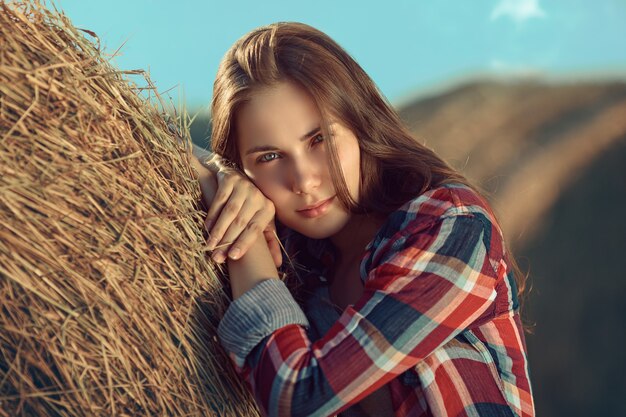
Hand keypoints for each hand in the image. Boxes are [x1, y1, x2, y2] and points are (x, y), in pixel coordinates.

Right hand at [190, 150, 280, 266]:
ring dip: (218, 231)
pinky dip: (212, 216)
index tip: (233, 257)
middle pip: (241, 223)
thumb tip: (278, 263)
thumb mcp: (263, 221)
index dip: (244, 243)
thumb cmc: (251, 206)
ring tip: (210, 246)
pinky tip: (206, 229)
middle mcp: (258, 197)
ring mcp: (244, 187)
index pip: (255, 229)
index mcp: (267, 209)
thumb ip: (270, 242)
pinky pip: (219, 201)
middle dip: (228, 241)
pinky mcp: (230, 180)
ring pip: (229, 213)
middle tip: (217, 257)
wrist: (238, 177)